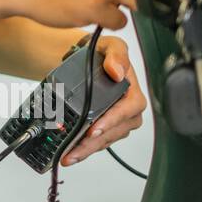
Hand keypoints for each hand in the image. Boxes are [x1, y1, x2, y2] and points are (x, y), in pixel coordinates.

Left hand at [61, 35, 146, 166]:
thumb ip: (116, 55)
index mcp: (133, 93)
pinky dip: (83, 148)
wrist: (87, 58)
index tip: (94, 129)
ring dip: (86, 150)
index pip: (128, 111)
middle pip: (114, 132)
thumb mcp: (112, 46)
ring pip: (105, 140)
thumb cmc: (103, 53)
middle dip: (93, 143)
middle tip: (74, 150)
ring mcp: (117, 121)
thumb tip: (116, 71)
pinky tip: (70, 153)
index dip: (111, 121)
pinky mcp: (104, 128)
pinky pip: (97, 142)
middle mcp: (128, 110)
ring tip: (68, 156)